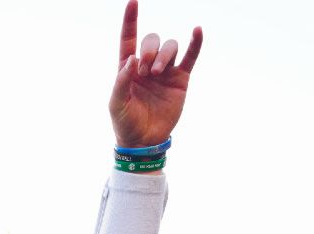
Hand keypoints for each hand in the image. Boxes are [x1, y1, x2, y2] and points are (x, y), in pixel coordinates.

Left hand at [109, 0, 203, 147]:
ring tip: (157, 73)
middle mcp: (147, 65)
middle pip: (152, 41)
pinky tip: (197, 30)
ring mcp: (165, 71)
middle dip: (149, 50)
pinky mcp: (180, 79)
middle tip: (146, 69)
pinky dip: (195, 43)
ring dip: (164, 55)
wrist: (144, 141)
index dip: (130, 20)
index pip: (128, 38)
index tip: (132, 2)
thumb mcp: (116, 103)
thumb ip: (121, 80)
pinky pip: (190, 56)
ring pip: (170, 47)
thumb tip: (132, 59)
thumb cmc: (125, 122)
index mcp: (128, 68)